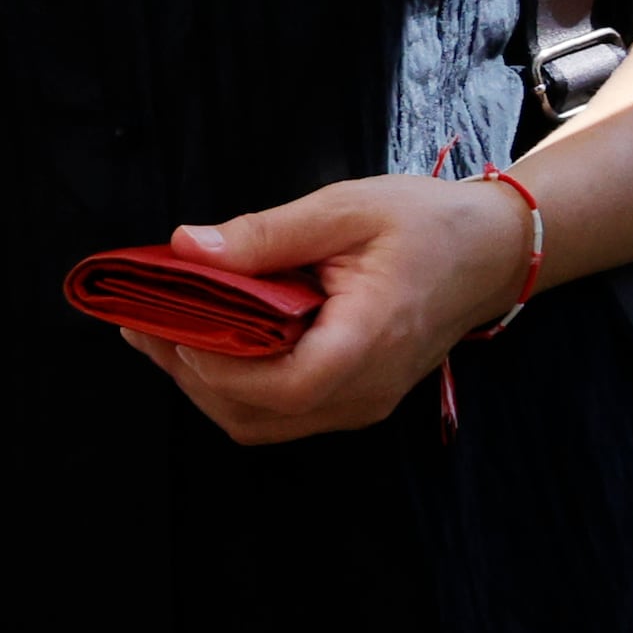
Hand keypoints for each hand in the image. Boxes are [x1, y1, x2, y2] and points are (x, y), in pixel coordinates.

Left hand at [130, 178, 533, 446]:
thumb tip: (187, 247)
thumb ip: (266, 235)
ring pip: (262, 423)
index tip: (169, 325)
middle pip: (258, 416)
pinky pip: (280, 413)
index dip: (217, 367)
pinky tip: (206, 343)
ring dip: (205, 385)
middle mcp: (365, 390)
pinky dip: (234, 386)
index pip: (284, 386)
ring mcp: (360, 404)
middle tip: (141, 324)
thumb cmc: (428, 223)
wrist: (491, 251)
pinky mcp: (353, 400)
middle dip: (189, 375)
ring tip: (161, 332)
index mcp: (369, 341)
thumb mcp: (346, 209)